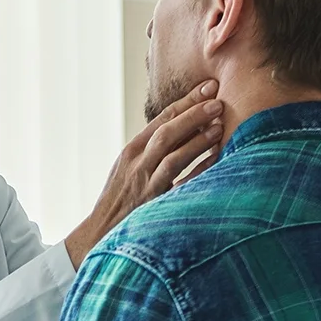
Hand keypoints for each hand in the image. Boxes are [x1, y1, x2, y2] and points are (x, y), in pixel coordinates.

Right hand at [62, 82, 223, 265]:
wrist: (101, 232)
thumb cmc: (120, 201)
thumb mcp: (129, 169)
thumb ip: (150, 151)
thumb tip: (182, 131)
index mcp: (131, 150)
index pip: (162, 118)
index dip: (187, 101)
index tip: (208, 87)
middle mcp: (137, 162)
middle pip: (167, 130)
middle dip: (194, 112)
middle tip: (218, 100)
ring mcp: (145, 182)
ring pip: (172, 152)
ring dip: (198, 137)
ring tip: (220, 124)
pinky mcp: (153, 201)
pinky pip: (179, 181)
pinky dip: (199, 168)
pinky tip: (215, 158)